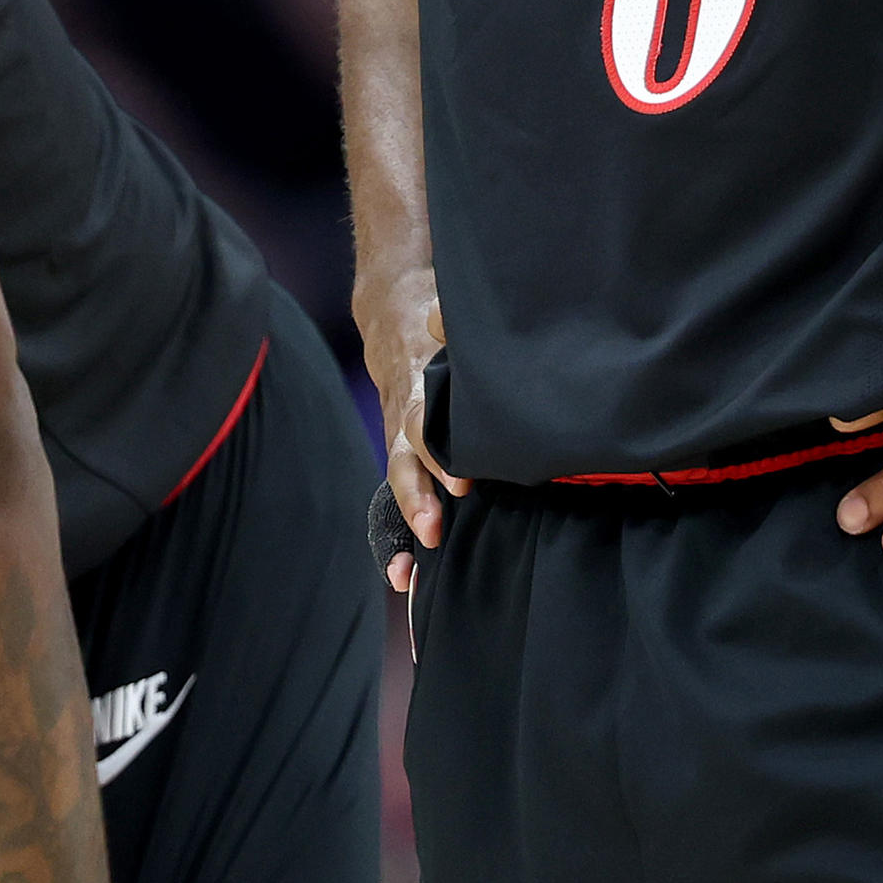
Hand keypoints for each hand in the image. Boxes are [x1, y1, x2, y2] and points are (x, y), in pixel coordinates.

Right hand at [358, 265, 457, 588]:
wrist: (393, 308)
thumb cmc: (439, 317)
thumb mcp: (451, 317)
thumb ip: (460, 330)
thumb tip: (489, 334)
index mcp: (422, 381)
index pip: (423, 420)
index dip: (437, 453)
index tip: (458, 484)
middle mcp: (406, 413)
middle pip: (407, 459)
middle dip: (419, 497)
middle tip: (435, 530)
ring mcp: (399, 433)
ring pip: (399, 481)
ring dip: (407, 522)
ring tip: (408, 571)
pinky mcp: (401, 448)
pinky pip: (397, 491)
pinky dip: (397, 533)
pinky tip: (402, 574)